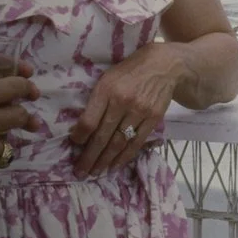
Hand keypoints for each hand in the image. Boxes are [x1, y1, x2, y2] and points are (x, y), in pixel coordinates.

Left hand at [69, 42, 192, 175]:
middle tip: (80, 172)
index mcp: (106, 89)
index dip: (80, 137)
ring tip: (95, 172)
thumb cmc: (129, 71)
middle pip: (102, 136)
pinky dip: (124, 157)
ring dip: (105, 161)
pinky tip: (115, 166)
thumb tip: (82, 127)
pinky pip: (136, 142)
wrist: (164, 65)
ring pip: (119, 142)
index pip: (89, 120)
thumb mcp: (108, 78)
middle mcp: (122, 101)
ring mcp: (140, 112)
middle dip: (90, 157)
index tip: (74, 145)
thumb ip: (96, 100)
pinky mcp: (153, 119)